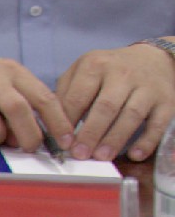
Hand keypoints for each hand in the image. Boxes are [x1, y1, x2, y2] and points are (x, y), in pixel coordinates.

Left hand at [55, 43, 174, 161]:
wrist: (153, 59)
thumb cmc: (110, 70)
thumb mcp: (85, 70)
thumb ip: (67, 91)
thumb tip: (53, 122)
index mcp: (95, 65)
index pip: (78, 96)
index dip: (68, 120)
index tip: (62, 142)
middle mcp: (122, 74)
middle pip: (105, 106)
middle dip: (91, 133)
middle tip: (80, 154)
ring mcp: (147, 88)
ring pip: (130, 115)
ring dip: (115, 138)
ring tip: (101, 157)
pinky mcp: (166, 102)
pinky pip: (157, 123)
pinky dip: (146, 141)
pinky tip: (134, 155)